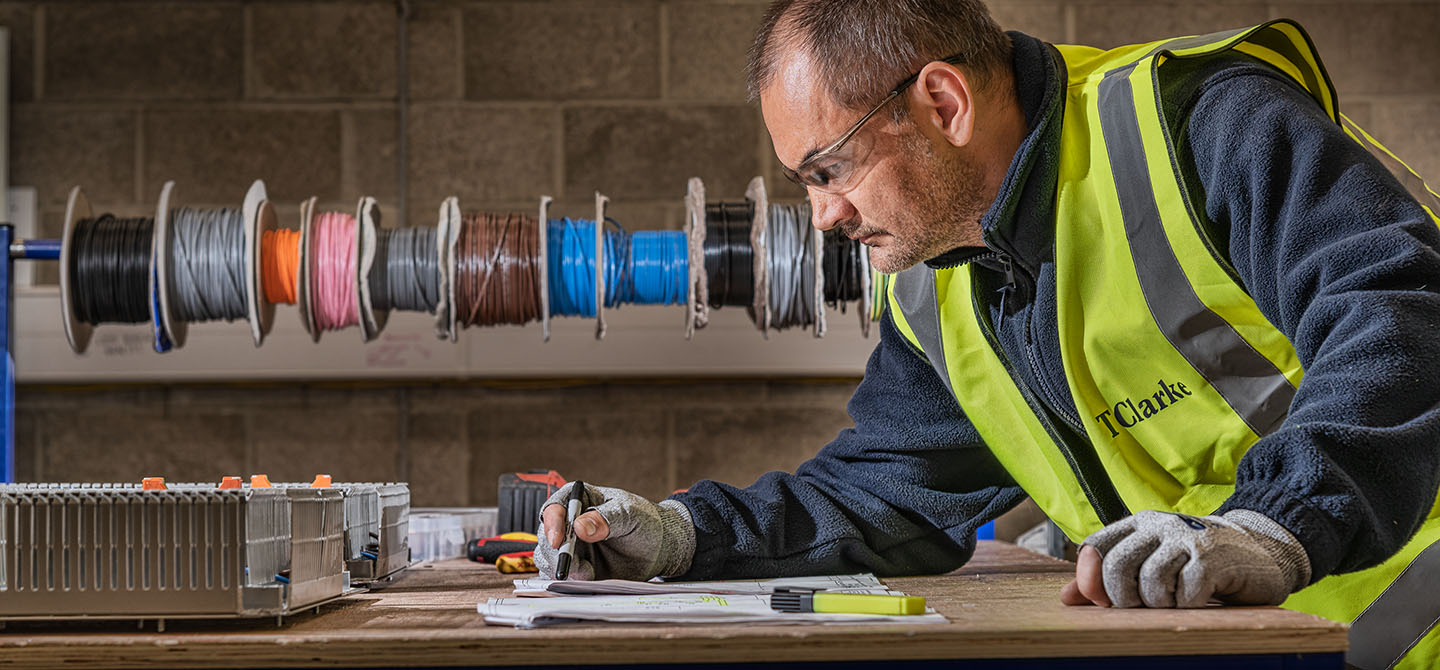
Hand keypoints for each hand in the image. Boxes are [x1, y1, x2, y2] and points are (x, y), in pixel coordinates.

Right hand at [534, 482, 695, 580]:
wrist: (658, 548)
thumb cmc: (645, 522)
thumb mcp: (630, 514)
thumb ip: (607, 518)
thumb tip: (580, 526)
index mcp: (579, 500)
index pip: (555, 507)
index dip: (552, 523)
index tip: (557, 540)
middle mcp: (569, 523)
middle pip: (546, 536)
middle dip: (556, 552)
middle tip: (576, 565)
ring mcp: (570, 546)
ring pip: (547, 557)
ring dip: (561, 568)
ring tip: (588, 573)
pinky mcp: (574, 567)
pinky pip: (558, 575)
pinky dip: (566, 580)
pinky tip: (586, 580)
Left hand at [1060, 510, 1309, 607]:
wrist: (1258, 550)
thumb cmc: (1195, 562)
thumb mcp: (1150, 563)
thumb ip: (1107, 579)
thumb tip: (1066, 598)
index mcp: (1137, 524)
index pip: (1094, 546)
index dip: (1090, 578)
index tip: (1102, 600)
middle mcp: (1158, 525)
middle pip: (1117, 566)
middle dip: (1123, 598)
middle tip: (1143, 606)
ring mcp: (1186, 538)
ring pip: (1150, 581)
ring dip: (1159, 603)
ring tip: (1175, 600)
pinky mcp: (1212, 558)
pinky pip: (1185, 592)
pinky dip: (1187, 605)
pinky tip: (1198, 599)